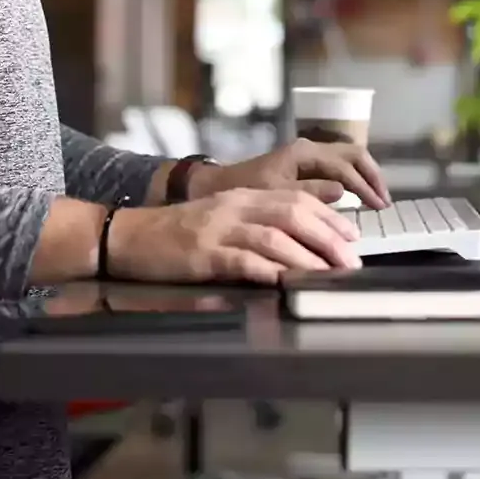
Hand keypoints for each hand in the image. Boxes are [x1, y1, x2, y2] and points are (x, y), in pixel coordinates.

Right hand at [107, 189, 361, 284]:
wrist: (128, 236)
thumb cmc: (177, 234)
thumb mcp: (221, 217)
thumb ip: (257, 222)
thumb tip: (300, 240)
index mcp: (242, 196)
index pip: (296, 200)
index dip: (328, 218)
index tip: (351, 238)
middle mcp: (234, 207)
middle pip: (292, 214)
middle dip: (327, 238)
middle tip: (350, 261)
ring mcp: (218, 230)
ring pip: (273, 237)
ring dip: (306, 257)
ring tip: (328, 275)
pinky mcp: (202, 255)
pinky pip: (241, 260)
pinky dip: (267, 270)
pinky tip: (285, 281)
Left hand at [192, 138, 390, 208]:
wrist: (219, 186)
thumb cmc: (246, 190)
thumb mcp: (276, 195)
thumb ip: (309, 193)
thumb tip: (342, 193)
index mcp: (305, 153)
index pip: (345, 167)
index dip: (365, 187)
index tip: (378, 208)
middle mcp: (310, 148)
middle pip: (354, 154)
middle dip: (372, 176)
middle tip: (384, 202)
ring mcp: (309, 154)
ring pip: (348, 158)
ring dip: (365, 176)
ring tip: (376, 201)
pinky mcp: (306, 164)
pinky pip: (338, 166)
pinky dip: (353, 179)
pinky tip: (358, 198)